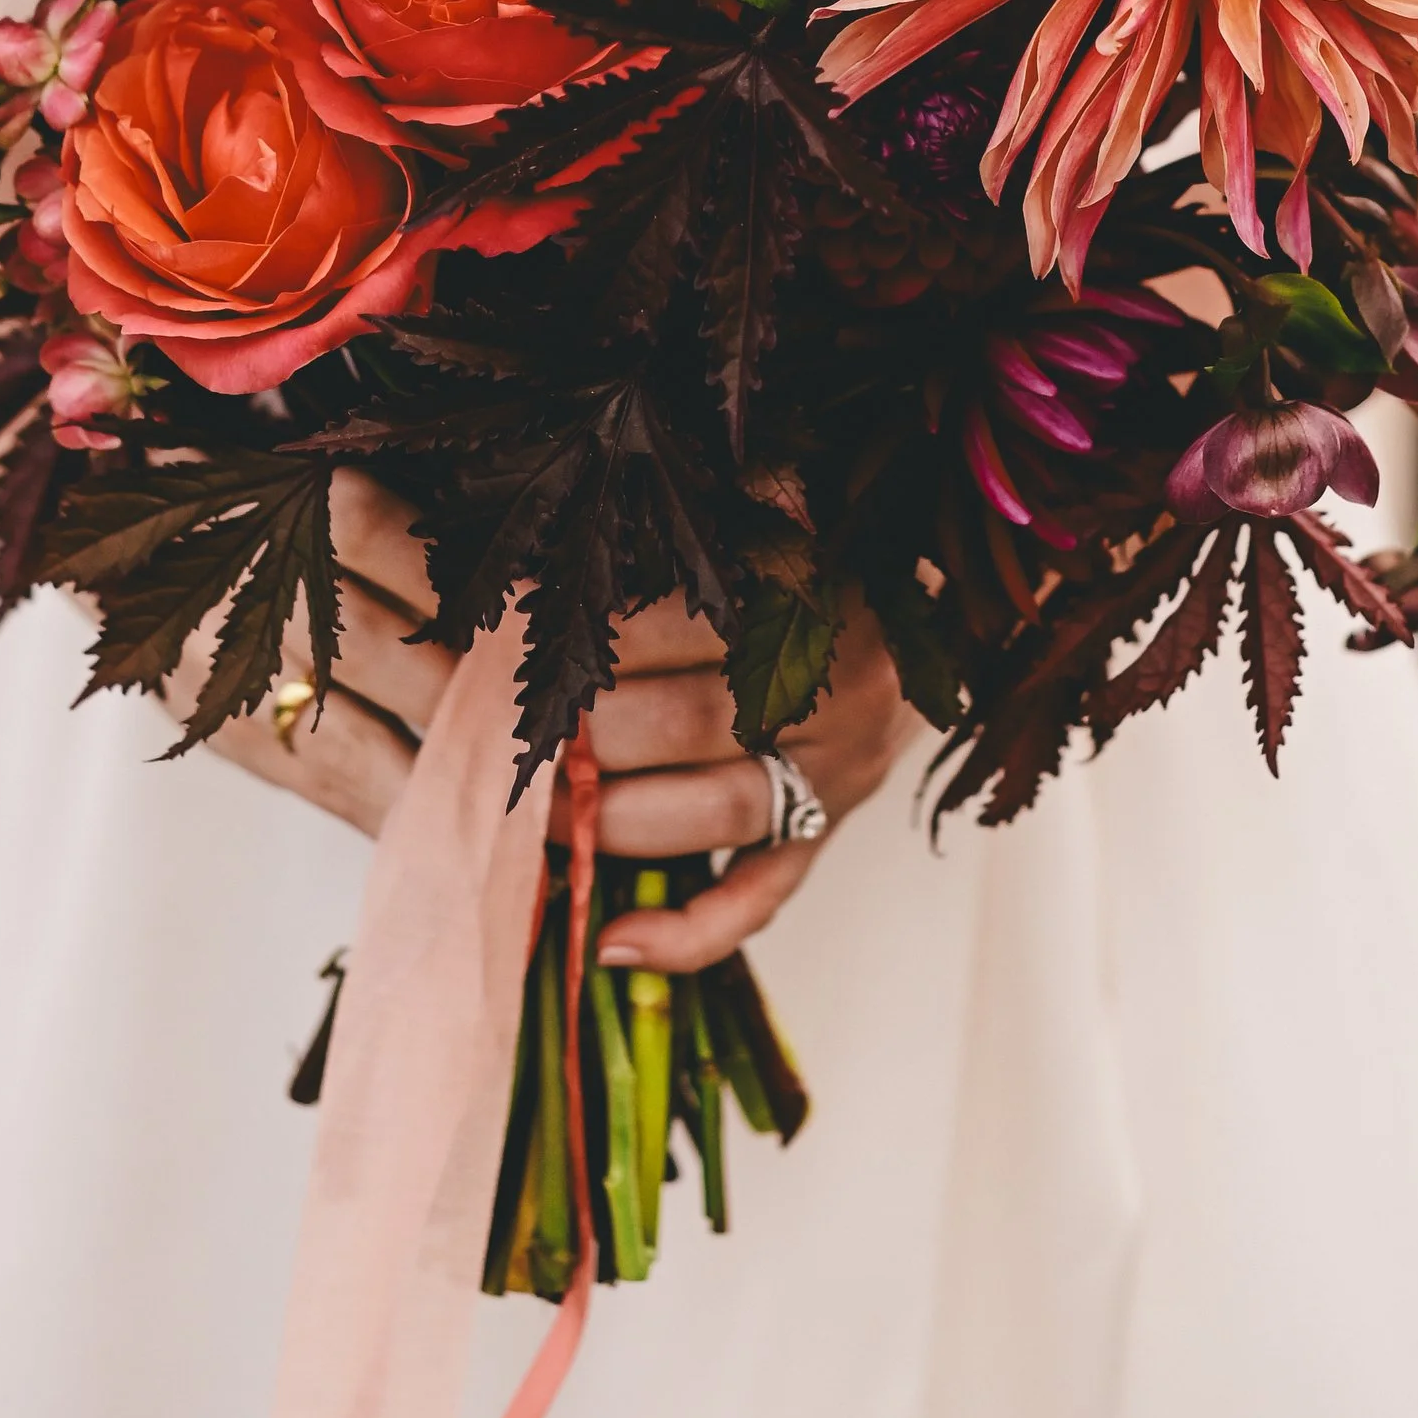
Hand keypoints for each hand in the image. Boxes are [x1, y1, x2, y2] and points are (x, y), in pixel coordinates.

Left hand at [199, 475, 913, 972]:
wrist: (937, 599)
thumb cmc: (814, 539)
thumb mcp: (770, 494)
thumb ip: (695, 494)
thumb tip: (569, 472)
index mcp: (808, 584)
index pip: (671, 618)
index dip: (575, 637)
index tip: (489, 642)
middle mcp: (834, 682)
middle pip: (683, 719)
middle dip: (575, 739)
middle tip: (480, 741)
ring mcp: (838, 768)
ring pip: (712, 812)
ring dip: (608, 825)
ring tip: (520, 822)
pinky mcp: (834, 829)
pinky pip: (762, 897)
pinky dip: (685, 932)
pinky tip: (607, 944)